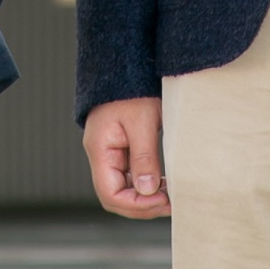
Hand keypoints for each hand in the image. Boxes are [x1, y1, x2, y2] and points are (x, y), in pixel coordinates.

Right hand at [84, 97, 170, 217]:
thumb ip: (143, 157)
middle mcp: (101, 154)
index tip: (162, 199)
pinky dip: (144, 183)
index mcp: (99, 149)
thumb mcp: (142, 120)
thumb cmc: (132, 88)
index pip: (110, 194)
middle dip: (142, 205)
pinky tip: (162, 182)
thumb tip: (147, 191)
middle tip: (170, 203)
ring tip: (169, 194)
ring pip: (123, 188)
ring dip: (144, 196)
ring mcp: (110, 151)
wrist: (126, 63)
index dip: (136, 204)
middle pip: (115, 196)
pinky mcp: (120, 147)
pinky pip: (129, 175)